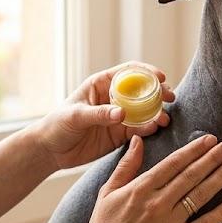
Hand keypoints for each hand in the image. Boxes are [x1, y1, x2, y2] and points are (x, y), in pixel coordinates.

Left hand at [31, 62, 175, 170]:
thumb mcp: (76, 116)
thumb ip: (99, 113)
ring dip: (158, 112)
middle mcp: (114, 98)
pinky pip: (140, 128)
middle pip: (143, 90)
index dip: (147, 71)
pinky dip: (150, 127)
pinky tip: (155, 128)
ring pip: (146, 109)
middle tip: (170, 97)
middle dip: (159, 92)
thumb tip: (123, 113)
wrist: (51, 151)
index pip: (129, 72)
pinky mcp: (122, 133)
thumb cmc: (57, 125)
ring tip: (164, 118)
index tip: (161, 77)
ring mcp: (120, 115)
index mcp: (102, 85)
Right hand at [79, 133, 221, 222]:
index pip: (174, 163)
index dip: (194, 150)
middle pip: (191, 176)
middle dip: (213, 158)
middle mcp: (158, 204)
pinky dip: (221, 213)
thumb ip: (126, 165)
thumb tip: (139, 140)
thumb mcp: (108, 192)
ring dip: (220, 177)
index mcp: (141, 189)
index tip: (210, 139)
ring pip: (200, 196)